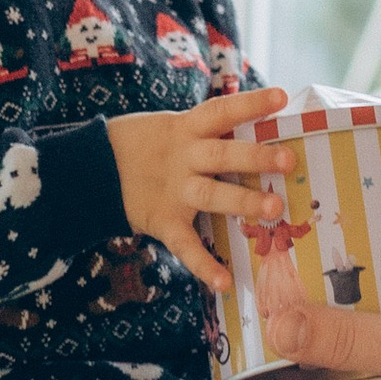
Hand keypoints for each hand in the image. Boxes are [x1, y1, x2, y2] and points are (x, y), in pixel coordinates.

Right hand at [105, 87, 288, 291]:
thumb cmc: (145, 145)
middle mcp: (183, 158)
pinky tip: (225, 282)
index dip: (249, 103)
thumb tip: (257, 126)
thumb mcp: (172, 127)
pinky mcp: (163, 221)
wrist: (92, 169)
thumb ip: (207, 132)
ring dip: (243, 201)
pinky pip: (185, 245)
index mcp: (185, 129)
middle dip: (255, 158)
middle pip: (222, 155)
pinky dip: (203, 265)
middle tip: (288, 161)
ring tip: (275, 208)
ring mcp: (174, 191)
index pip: (221, 111)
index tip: (281, 97)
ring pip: (211, 195)